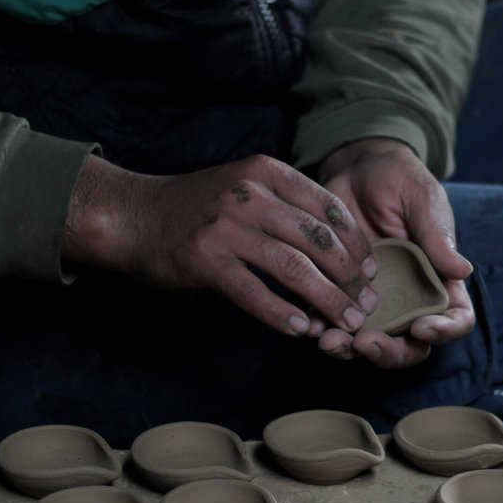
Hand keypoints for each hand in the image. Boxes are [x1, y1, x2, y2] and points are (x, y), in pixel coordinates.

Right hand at [63, 153, 377, 335]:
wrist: (131, 215)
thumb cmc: (196, 206)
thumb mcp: (244, 185)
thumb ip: (286, 203)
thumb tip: (340, 244)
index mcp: (265, 173)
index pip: (329, 208)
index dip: (357, 244)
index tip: (371, 271)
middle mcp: (249, 195)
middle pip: (319, 240)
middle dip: (350, 277)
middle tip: (365, 304)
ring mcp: (226, 227)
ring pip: (294, 268)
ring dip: (326, 300)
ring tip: (344, 323)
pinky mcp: (205, 260)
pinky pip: (254, 292)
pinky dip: (281, 314)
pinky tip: (300, 329)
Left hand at [317, 138, 474, 367]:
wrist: (356, 168)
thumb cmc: (400, 181)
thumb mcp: (423, 200)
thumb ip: (437, 235)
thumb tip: (463, 269)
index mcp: (440, 281)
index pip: (455, 319)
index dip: (444, 331)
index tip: (421, 327)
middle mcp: (409, 300)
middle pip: (409, 345)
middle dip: (387, 352)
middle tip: (364, 343)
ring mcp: (373, 302)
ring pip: (367, 342)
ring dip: (349, 348)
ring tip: (328, 340)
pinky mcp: (338, 293)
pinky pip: (331, 320)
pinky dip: (320, 328)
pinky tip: (309, 324)